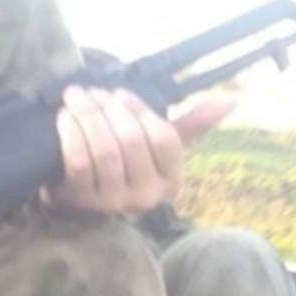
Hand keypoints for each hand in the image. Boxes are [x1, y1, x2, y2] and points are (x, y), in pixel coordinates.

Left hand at [48, 86, 234, 214]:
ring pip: (105, 150)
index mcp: (169, 182)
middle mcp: (143, 198)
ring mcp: (111, 203)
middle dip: (112, 110)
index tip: (121, 94)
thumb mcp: (156, 149)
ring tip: (77, 97)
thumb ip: (191, 125)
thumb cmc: (123, 165)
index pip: (164, 139)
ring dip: (89, 116)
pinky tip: (64, 116)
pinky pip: (78, 162)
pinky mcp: (80, 202)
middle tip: (94, 91)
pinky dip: (71, 134)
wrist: (78, 195)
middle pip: (132, 142)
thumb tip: (232, 100)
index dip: (141, 111)